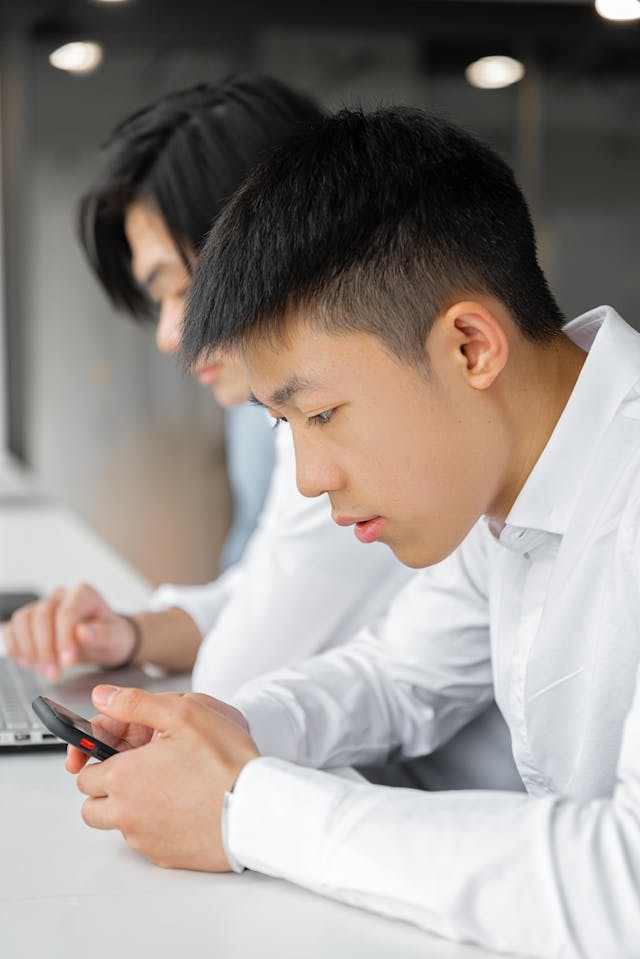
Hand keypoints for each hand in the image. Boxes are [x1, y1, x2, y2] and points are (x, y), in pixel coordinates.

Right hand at [4, 584, 137, 678]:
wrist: (103, 640)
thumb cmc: (110, 636)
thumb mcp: (115, 638)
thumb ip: (102, 634)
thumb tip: (84, 632)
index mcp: (84, 594)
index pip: (66, 612)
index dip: (64, 638)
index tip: (67, 662)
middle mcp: (61, 596)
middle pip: (42, 615)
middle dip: (45, 648)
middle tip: (54, 673)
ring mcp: (43, 605)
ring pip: (24, 619)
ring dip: (29, 648)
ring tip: (44, 669)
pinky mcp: (30, 618)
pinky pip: (14, 627)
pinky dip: (15, 646)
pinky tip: (26, 662)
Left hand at [71, 685, 258, 870]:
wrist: (256, 808)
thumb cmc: (225, 762)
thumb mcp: (183, 713)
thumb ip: (134, 703)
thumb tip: (103, 697)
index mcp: (124, 777)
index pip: (84, 773)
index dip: (102, 759)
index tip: (118, 752)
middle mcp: (127, 814)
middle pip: (92, 806)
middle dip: (108, 788)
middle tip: (141, 770)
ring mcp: (145, 840)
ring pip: (120, 825)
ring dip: (132, 807)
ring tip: (168, 785)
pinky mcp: (165, 857)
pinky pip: (147, 841)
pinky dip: (157, 825)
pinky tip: (184, 805)